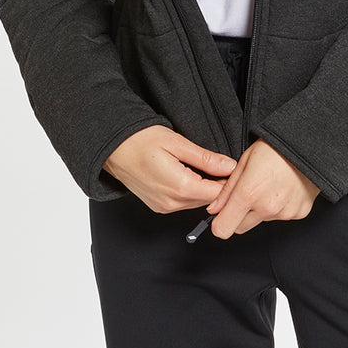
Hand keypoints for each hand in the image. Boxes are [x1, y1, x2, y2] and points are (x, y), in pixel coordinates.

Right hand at [102, 125, 236, 213]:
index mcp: (179, 187)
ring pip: (197, 202)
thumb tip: (229, 166)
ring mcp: (164, 206)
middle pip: (208, 200)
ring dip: (205, 188)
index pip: (217, 193)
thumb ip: (205, 158)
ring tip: (207, 167)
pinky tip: (191, 174)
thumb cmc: (140, 140)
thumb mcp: (177, 143)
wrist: (112, 148)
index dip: (229, 181)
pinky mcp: (159, 206)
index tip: (235, 168)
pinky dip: (192, 191)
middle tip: (223, 164)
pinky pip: (183, 202)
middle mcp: (171, 203)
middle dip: (219, 185)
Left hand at [205, 139, 320, 237]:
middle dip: (238, 216)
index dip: (219, 223)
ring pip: (261, 220)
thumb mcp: (244, 162)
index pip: (223, 228)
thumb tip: (214, 209)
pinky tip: (283, 189)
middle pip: (240, 228)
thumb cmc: (275, 148)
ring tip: (268, 186)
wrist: (308, 144)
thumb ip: (227, 190)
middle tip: (246, 195)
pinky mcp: (299, 213)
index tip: (220, 215)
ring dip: (260, 209)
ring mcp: (285, 212)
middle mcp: (267, 207)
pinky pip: (281, 216)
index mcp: (249, 193)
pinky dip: (279, 207)